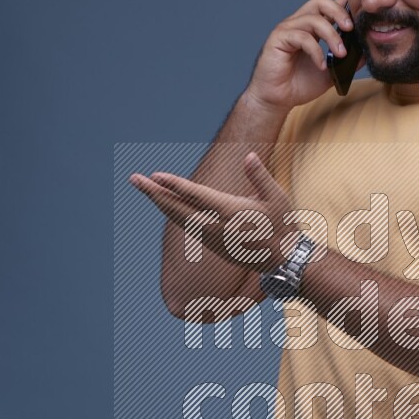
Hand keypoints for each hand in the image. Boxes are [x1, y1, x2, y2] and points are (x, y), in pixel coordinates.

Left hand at [129, 152, 294, 272]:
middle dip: (155, 194)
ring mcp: (213, 238)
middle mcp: (217, 227)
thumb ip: (260, 176)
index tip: (155, 176)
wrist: (284, 262)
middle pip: (178, 209)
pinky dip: (173, 214)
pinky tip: (165, 204)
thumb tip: (249, 156)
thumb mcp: (277, 198)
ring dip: (161, 203)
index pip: (197, 197)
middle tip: (135, 179)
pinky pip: (187, 227)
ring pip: (179, 219)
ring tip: (145, 187)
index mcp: (232, 213)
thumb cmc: (283, 226)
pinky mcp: (213, 245)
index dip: (175, 186)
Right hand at [246, 0, 364, 111]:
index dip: (345, 2)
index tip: (361, 10)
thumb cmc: (300, 84)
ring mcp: (288, 29)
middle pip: (320, 2)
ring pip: (313, 19)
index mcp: (312, 27)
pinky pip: (301, 37)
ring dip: (331, 35)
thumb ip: (348, 61)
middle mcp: (299, 23)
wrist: (277, 99)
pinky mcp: (278, 39)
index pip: (329, 6)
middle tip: (351, 28)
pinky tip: (322, 65)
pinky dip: (316, 51)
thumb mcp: (332, 72)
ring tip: (341, 53)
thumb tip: (366, 53)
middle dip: (339, 12)